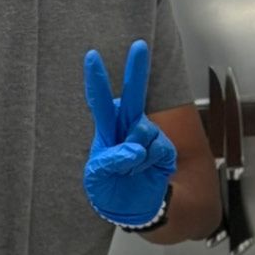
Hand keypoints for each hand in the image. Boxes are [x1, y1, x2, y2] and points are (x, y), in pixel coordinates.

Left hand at [83, 39, 175, 227]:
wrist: (133, 208)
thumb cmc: (109, 189)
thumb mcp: (97, 179)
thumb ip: (110, 162)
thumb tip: (133, 150)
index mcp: (107, 130)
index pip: (100, 102)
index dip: (96, 80)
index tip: (91, 56)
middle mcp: (127, 127)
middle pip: (133, 96)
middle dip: (136, 70)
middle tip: (138, 45)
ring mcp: (147, 137)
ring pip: (144, 130)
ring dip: (136, 154)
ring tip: (130, 170)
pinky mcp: (163, 149)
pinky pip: (158, 149)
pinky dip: (149, 163)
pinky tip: (144, 171)